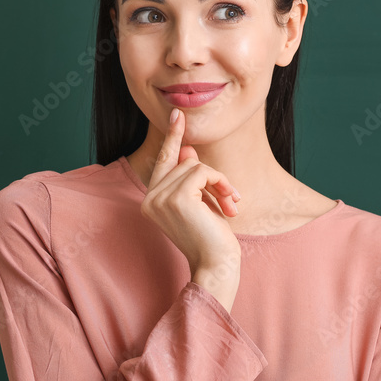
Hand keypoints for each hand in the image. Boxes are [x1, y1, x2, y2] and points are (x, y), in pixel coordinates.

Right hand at [139, 108, 241, 277]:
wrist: (216, 265)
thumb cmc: (211, 238)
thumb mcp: (201, 203)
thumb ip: (190, 178)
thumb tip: (187, 151)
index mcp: (151, 202)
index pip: (163, 162)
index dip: (172, 138)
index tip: (178, 115)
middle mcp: (149, 199)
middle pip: (185, 162)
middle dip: (214, 177)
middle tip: (231, 200)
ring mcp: (160, 198)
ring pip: (196, 165)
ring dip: (221, 182)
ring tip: (231, 205)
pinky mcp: (177, 198)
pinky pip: (203, 171)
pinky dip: (221, 183)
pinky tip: (229, 204)